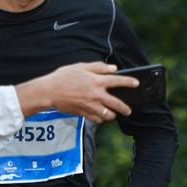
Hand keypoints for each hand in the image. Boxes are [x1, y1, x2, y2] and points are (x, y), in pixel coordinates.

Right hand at [16, 62, 137, 122]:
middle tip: (129, 110)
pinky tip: (99, 116)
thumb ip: (98, 67)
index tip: (136, 84)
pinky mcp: (84, 114)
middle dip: (125, 108)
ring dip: (111, 114)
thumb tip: (113, 68)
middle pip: (117, 104)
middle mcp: (96, 95)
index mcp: (96, 81)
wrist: (49, 92)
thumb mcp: (81, 67)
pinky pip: (97, 120)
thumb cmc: (63, 77)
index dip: (129, 82)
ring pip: (108, 115)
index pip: (118, 81)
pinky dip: (100, 118)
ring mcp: (91, 106)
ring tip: (112, 113)